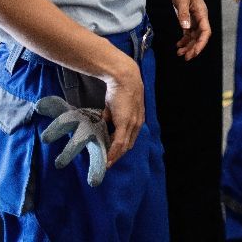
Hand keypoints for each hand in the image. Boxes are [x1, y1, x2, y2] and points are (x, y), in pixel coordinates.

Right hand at [95, 53, 144, 167]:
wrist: (124, 78)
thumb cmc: (119, 89)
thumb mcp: (115, 106)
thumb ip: (111, 116)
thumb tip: (103, 122)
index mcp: (137, 120)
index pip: (130, 139)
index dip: (122, 148)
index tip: (113, 155)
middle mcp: (137, 124)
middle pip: (128, 145)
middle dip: (118, 155)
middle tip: (107, 163)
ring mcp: (132, 124)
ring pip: (123, 147)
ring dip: (114, 157)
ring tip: (106, 164)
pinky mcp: (125, 124)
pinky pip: (118, 143)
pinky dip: (113, 153)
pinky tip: (107, 160)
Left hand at [168, 0, 211, 60]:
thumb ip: (183, 14)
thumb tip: (186, 29)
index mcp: (202, 12)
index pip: (205, 31)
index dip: (201, 43)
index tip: (194, 52)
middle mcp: (200, 16)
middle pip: (200, 36)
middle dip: (194, 47)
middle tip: (185, 57)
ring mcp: (195, 17)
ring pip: (194, 35)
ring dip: (188, 45)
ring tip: (179, 53)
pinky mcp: (188, 17)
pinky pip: (189, 31)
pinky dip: (184, 39)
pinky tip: (178, 45)